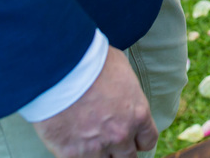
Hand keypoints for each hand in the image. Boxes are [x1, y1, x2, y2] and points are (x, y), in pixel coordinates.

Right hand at [33, 47, 157, 157]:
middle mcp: (121, 134)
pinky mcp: (71, 153)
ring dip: (97, 154)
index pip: (148, 140)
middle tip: (110, 142)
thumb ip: (127, 90)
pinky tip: (70, 145)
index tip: (132, 139)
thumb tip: (124, 92)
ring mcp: (96, 147)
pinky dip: (76, 155)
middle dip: (120, 151)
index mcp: (137, 114)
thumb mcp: (122, 70)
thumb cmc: (92, 62)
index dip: (138, 140)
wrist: (62, 70)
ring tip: (88, 142)